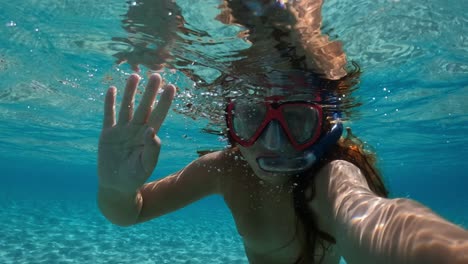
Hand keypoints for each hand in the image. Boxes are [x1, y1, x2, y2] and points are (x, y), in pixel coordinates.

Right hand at [97, 73, 175, 192]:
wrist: (116, 186)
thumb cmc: (134, 178)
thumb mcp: (145, 166)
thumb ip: (151, 150)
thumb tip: (153, 132)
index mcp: (148, 137)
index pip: (158, 115)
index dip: (164, 102)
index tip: (171, 87)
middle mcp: (136, 130)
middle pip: (144, 107)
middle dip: (150, 92)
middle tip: (156, 75)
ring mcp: (121, 131)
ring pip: (127, 107)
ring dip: (130, 92)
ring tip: (134, 76)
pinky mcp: (107, 135)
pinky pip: (108, 116)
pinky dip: (109, 103)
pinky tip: (111, 90)